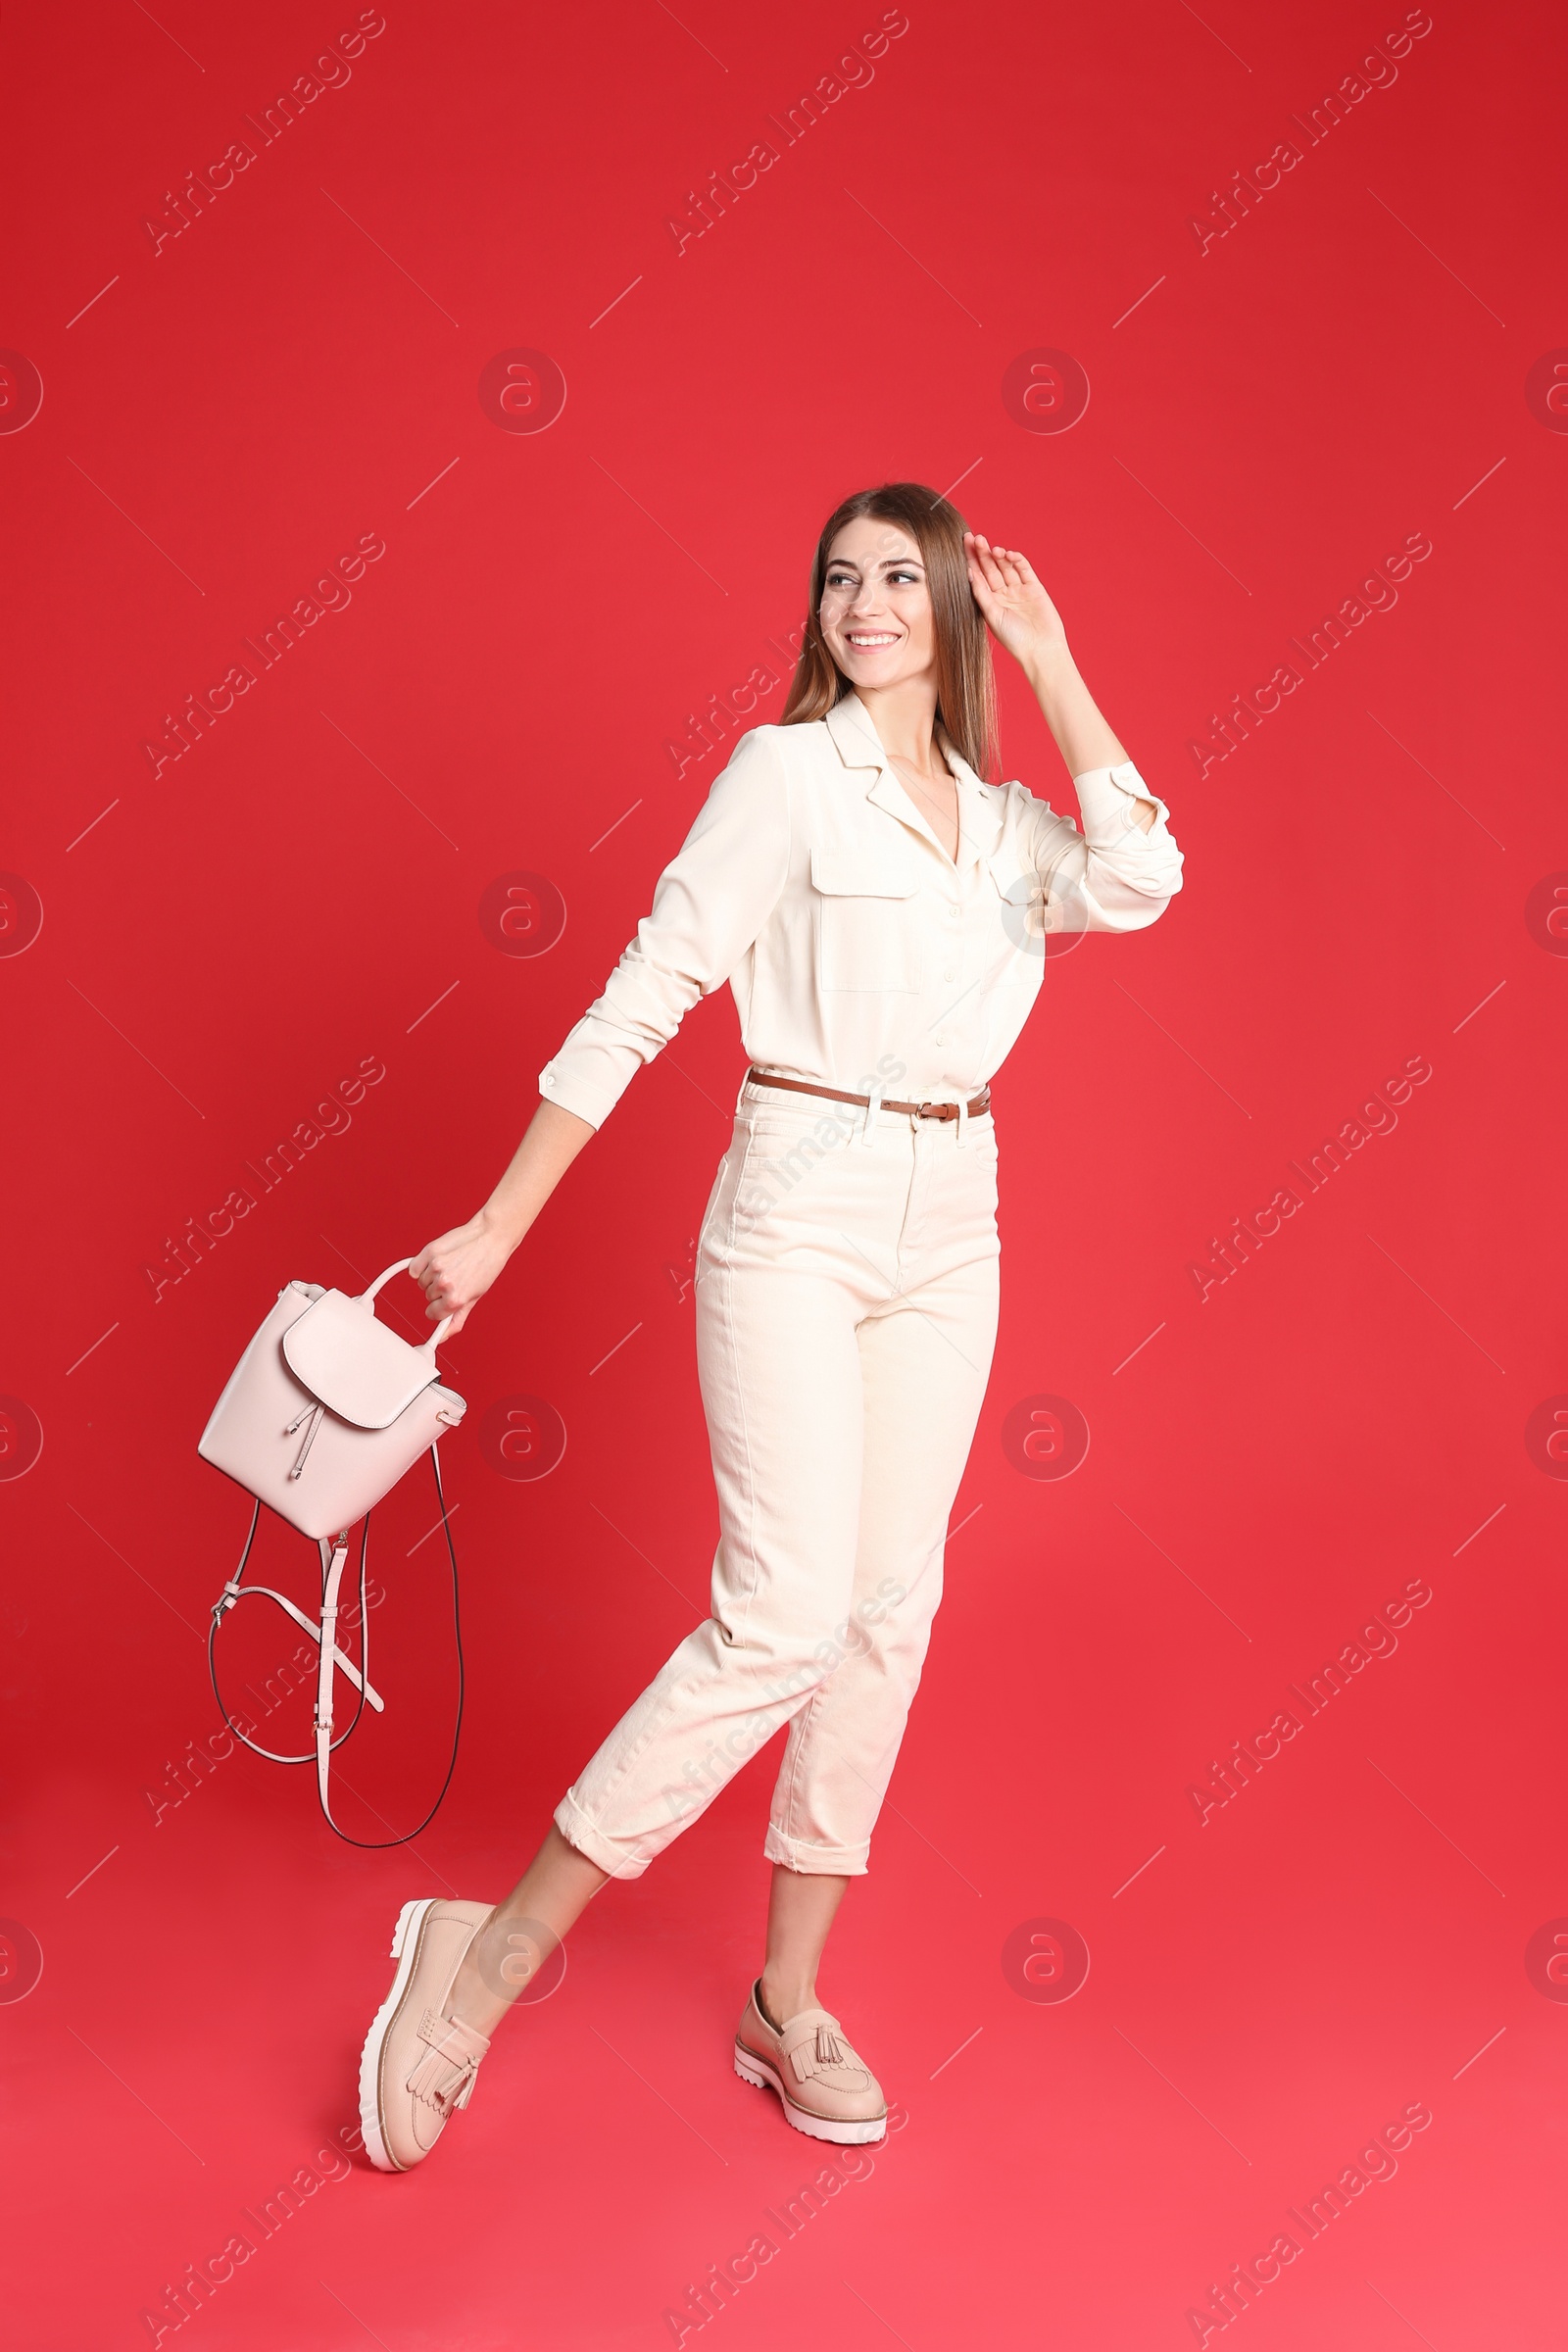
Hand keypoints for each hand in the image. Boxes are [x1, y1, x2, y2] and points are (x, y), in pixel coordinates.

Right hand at [408, 1208, 514, 1336]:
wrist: (491, 1237)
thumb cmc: (487, 1266)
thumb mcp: (475, 1296)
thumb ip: (456, 1319)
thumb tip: (442, 1337)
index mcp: (456, 1300)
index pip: (433, 1314)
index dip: (441, 1307)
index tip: (447, 1299)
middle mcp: (444, 1285)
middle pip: (428, 1296)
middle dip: (439, 1289)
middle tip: (458, 1276)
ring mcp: (435, 1268)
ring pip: (422, 1282)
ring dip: (432, 1276)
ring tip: (452, 1265)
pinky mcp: (429, 1252)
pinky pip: (414, 1268)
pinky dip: (421, 1265)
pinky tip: (439, 1259)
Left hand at [963, 532, 1068, 670]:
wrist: (1040, 648)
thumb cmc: (1014, 638)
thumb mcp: (992, 615)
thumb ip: (981, 593)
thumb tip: (969, 572)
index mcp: (990, 602)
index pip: (978, 576)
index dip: (971, 560)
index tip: (964, 543)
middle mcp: (1003, 594)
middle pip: (991, 568)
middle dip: (983, 553)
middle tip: (975, 538)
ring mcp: (1019, 590)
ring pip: (1006, 566)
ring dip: (999, 556)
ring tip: (993, 548)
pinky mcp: (1035, 588)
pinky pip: (1024, 569)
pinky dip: (1017, 560)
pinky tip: (1009, 554)